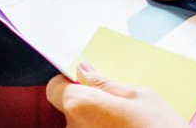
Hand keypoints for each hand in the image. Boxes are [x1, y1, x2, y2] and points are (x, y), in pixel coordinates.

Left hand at [49, 67, 182, 127]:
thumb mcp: (139, 95)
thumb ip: (106, 84)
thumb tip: (85, 71)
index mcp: (81, 105)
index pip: (56, 88)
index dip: (70, 83)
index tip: (86, 83)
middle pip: (70, 109)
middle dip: (89, 105)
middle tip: (118, 107)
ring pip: (82, 126)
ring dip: (98, 122)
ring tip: (125, 124)